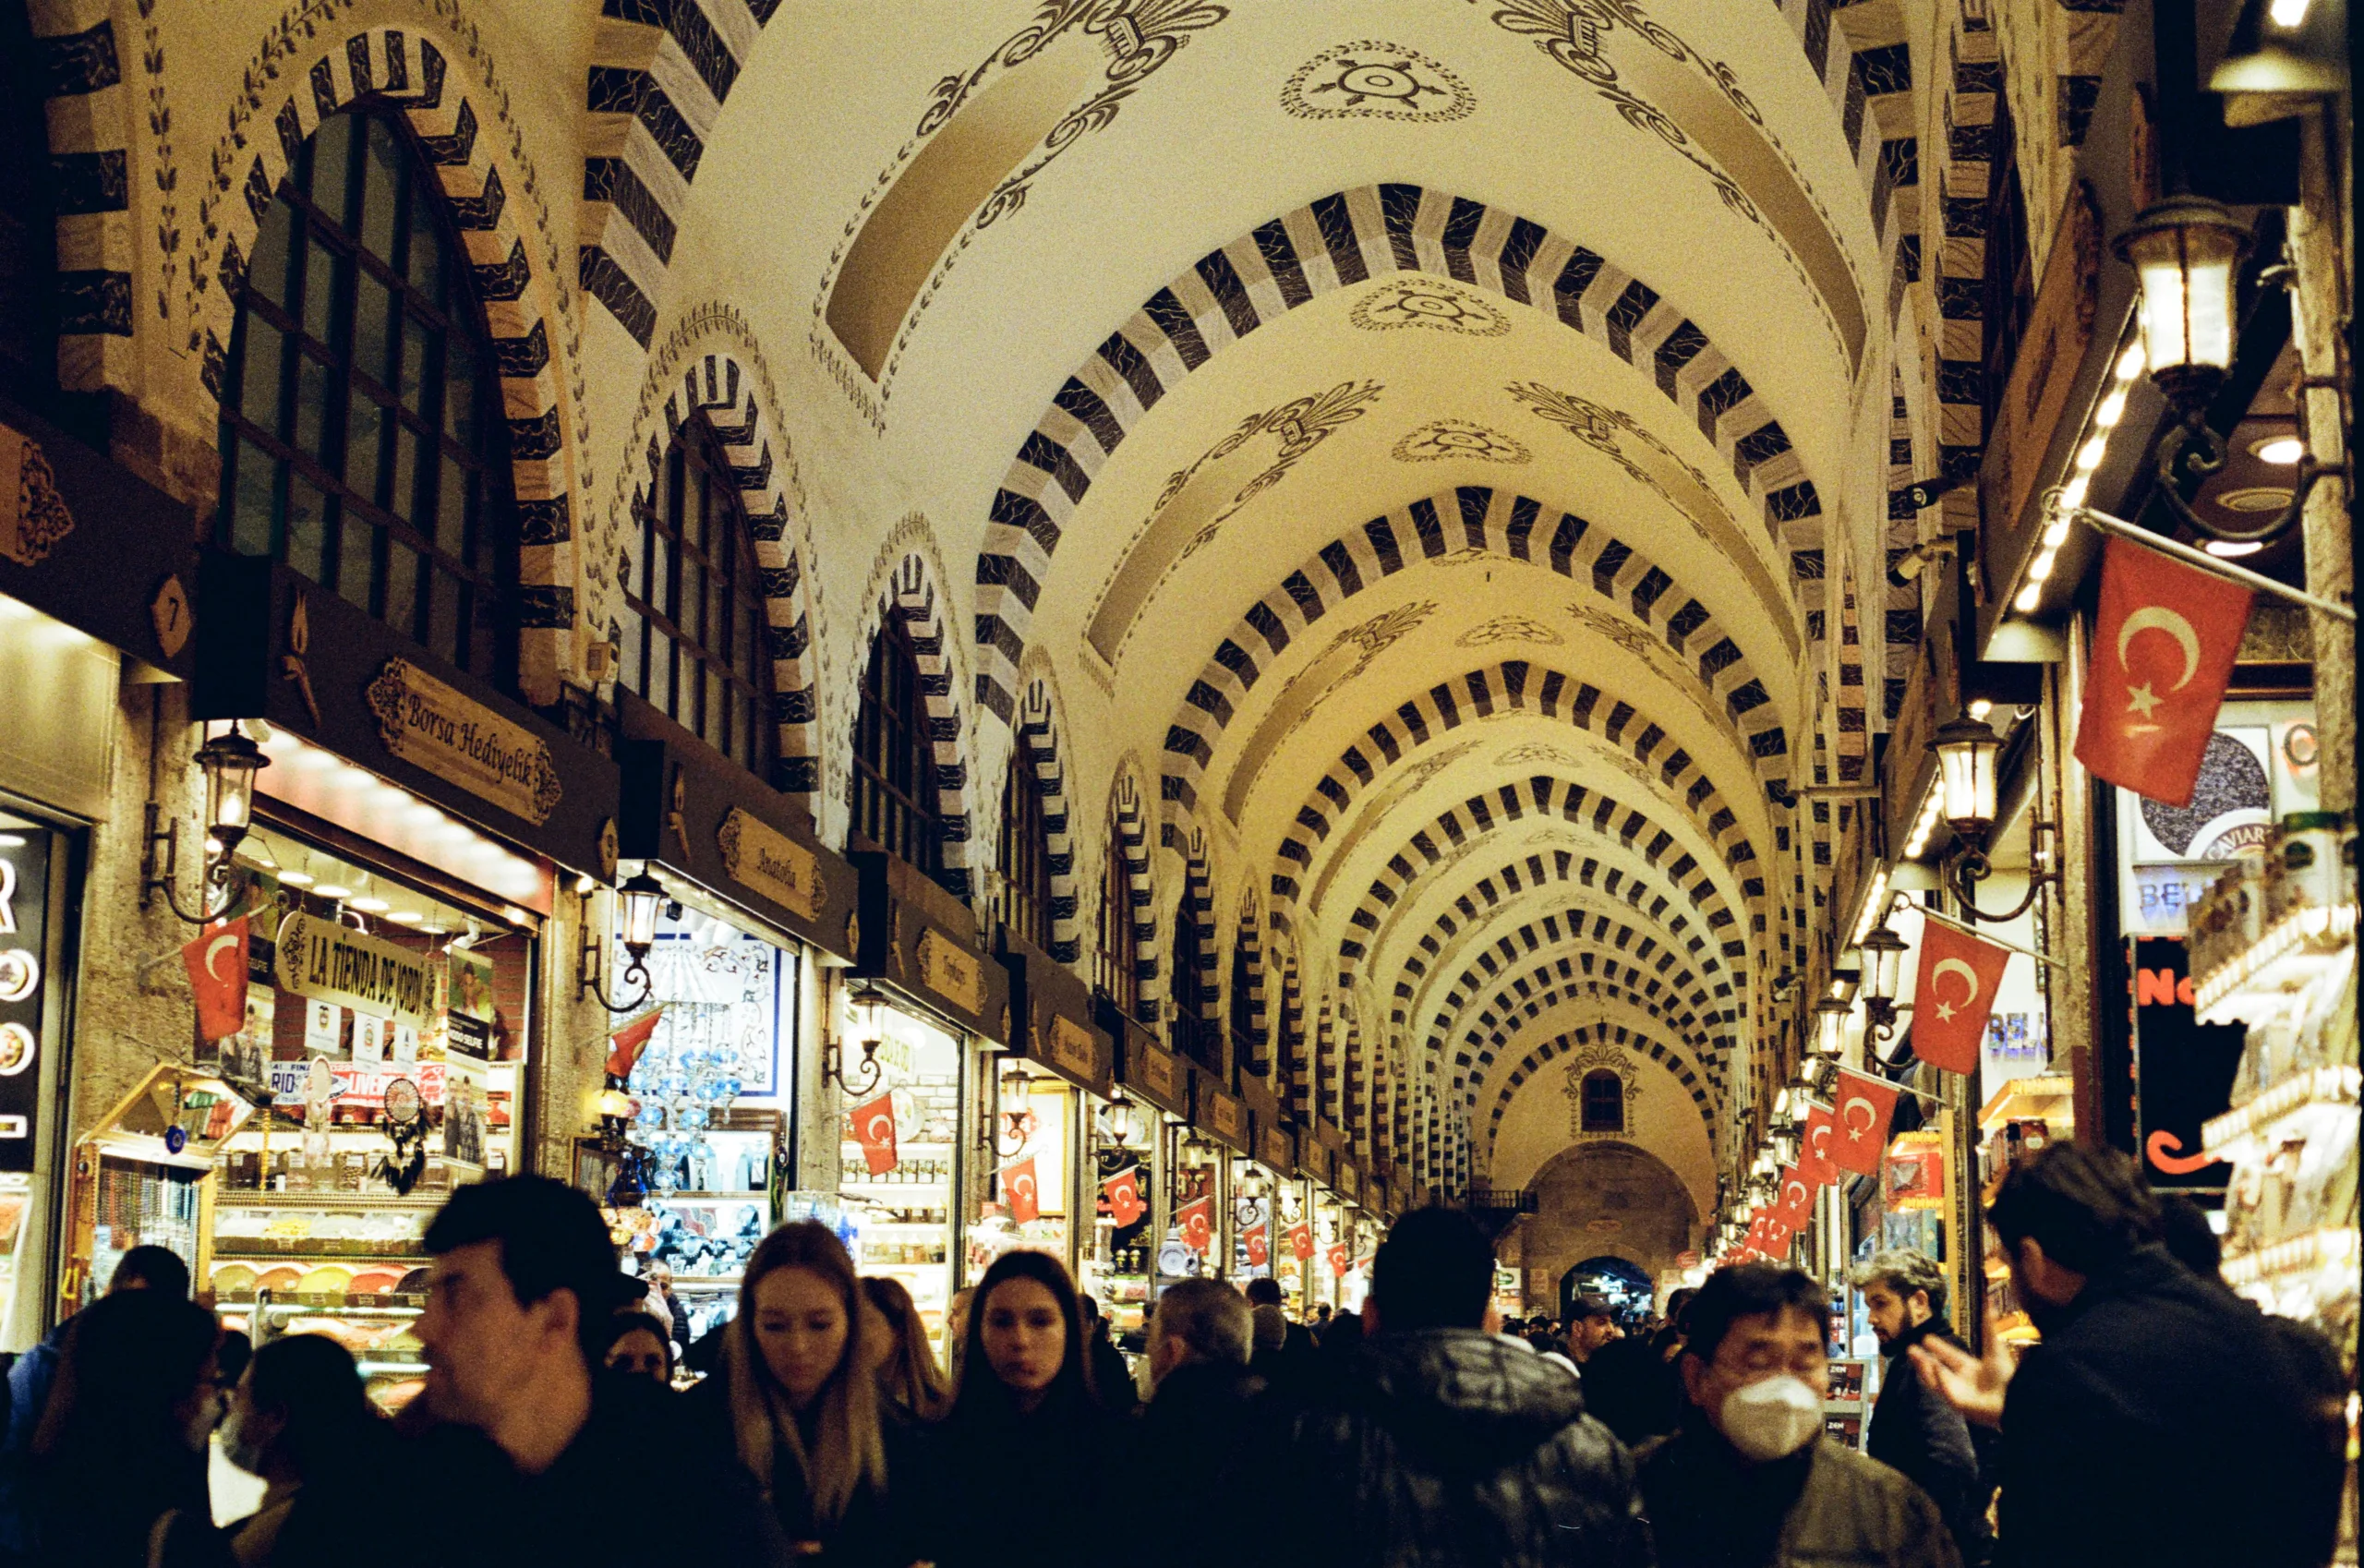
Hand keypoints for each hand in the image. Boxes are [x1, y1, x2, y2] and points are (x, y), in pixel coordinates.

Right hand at [1909, 1311, 2013, 1427]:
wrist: (2014, 1398)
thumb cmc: (2006, 1375)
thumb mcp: (1994, 1347)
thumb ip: (1989, 1327)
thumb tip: (1990, 1302)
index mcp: (1972, 1369)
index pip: (1951, 1356)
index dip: (1939, 1348)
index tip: (1926, 1338)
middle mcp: (1963, 1380)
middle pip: (1938, 1368)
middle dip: (1923, 1359)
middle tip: (1909, 1348)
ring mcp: (1959, 1392)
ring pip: (1935, 1378)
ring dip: (1923, 1367)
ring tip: (1911, 1354)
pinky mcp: (1958, 1403)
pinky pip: (1944, 1389)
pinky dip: (1938, 1377)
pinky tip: (1933, 1364)